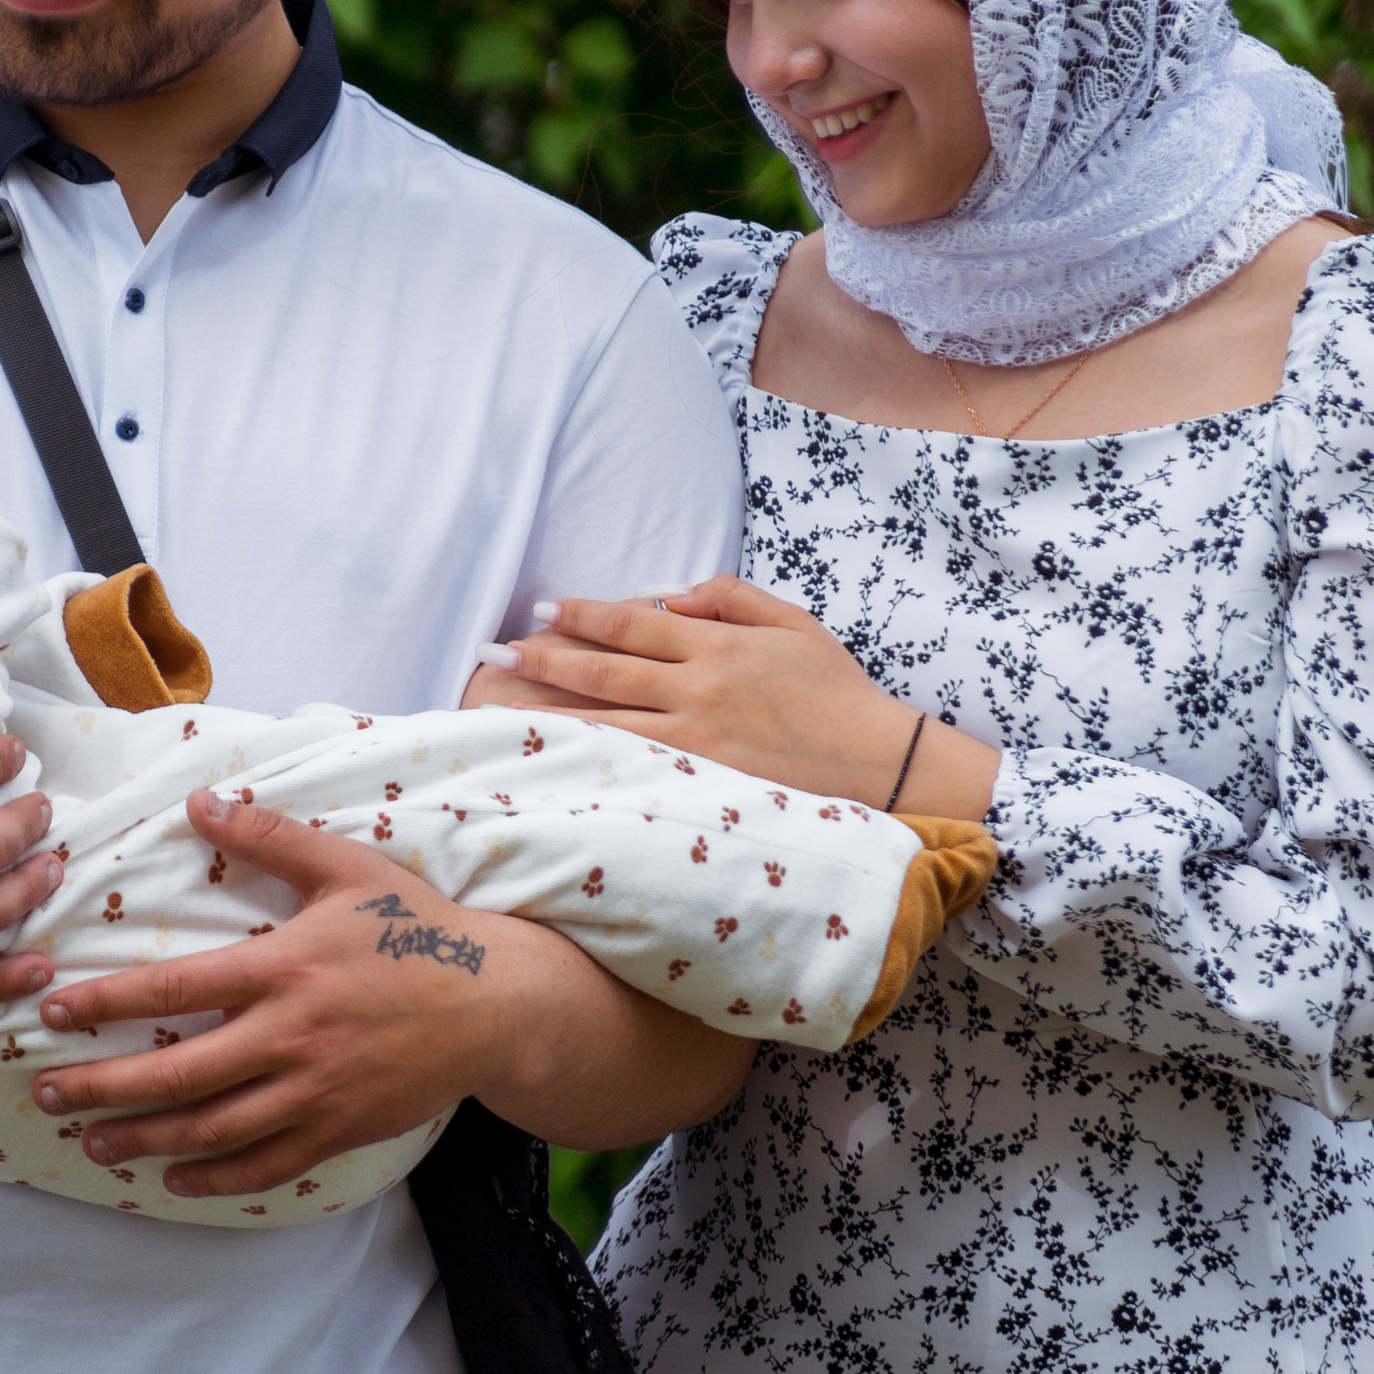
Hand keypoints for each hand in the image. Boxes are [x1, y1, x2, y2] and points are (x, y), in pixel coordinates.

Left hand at [27, 788, 566, 1198]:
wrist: (497, 1003)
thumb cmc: (418, 929)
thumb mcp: (347, 869)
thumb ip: (269, 838)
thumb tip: (199, 802)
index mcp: (283, 968)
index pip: (172, 987)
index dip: (105, 1002)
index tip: (52, 1011)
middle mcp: (290, 1037)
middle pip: (177, 1075)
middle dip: (103, 1088)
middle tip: (48, 1092)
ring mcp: (315, 1092)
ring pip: (211, 1129)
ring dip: (143, 1139)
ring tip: (93, 1140)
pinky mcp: (339, 1129)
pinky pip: (264, 1165)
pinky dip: (212, 1177)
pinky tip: (171, 1175)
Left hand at [490, 577, 1000, 817]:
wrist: (879, 760)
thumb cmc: (835, 690)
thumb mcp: (792, 622)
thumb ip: (729, 598)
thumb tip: (670, 593)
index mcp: (718, 646)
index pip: (633, 625)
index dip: (584, 616)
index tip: (542, 611)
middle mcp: (699, 690)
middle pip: (605, 671)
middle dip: (544, 661)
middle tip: (495, 653)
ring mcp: (696, 741)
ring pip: (606, 722)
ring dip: (548, 711)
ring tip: (500, 704)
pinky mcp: (700, 781)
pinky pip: (632, 766)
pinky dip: (588, 759)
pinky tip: (552, 758)